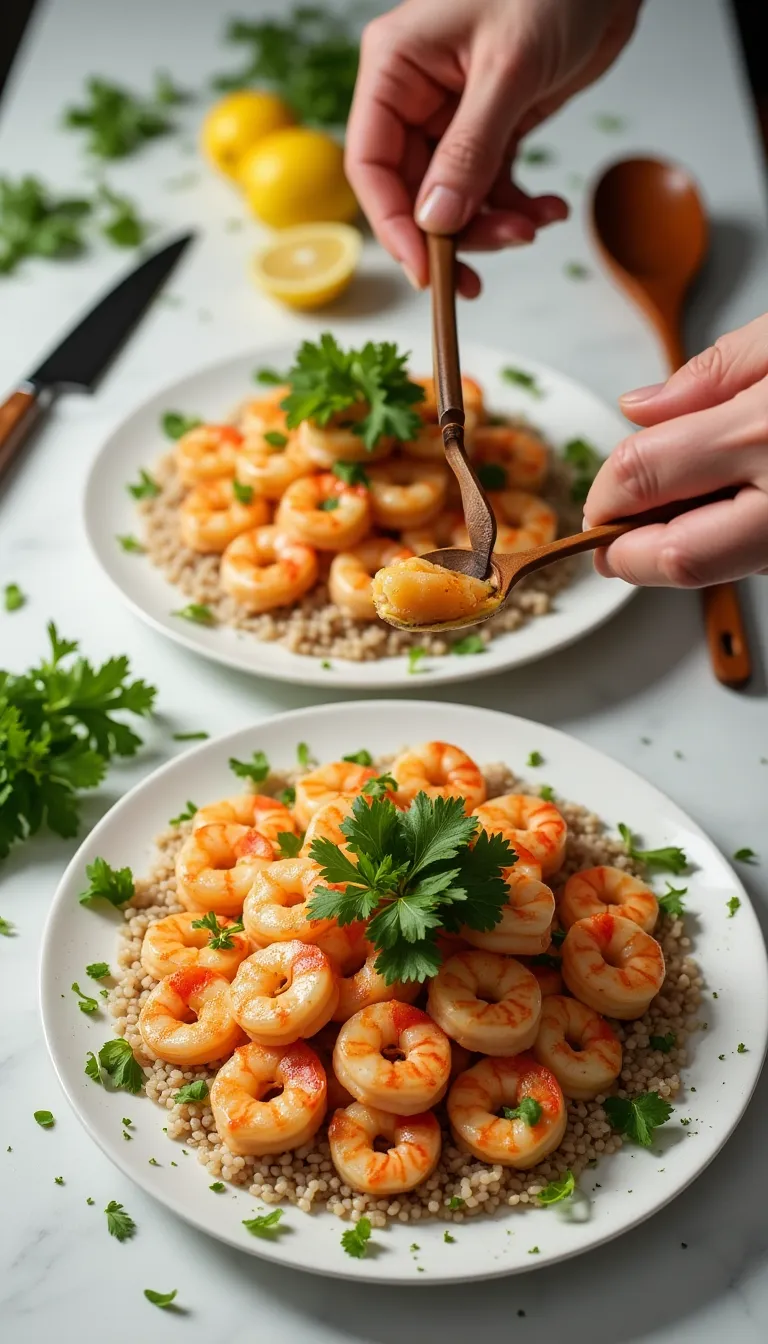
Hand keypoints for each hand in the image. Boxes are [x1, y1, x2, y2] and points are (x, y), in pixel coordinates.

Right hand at [346, 0, 640, 295]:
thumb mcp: (508, 70)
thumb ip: (469, 151)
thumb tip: (436, 221)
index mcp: (395, 68)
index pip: (371, 165)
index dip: (393, 226)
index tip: (425, 272)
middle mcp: (415, 95)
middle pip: (414, 192)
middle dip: (455, 232)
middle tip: (496, 255)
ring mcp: (453, 114)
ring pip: (454, 198)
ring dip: (492, 225)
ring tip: (534, 226)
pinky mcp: (493, 124)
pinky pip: (491, 185)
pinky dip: (518, 206)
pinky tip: (549, 210)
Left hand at [584, 313, 767, 585]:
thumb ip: (713, 373)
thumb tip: (640, 410)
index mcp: (762, 431)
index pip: (643, 477)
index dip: (605, 491)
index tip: (601, 493)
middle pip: (678, 559)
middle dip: (628, 556)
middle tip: (610, 540)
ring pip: (716, 572)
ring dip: (678, 551)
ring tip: (679, 511)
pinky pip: (752, 561)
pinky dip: (724, 544)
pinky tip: (728, 506)